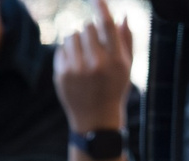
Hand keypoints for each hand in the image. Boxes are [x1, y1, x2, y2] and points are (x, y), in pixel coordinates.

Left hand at [54, 0, 132, 135]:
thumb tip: (123, 15)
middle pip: (87, 27)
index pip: (106, 25)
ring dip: (77, 40)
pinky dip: (67, 52)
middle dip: (90, 32)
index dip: (100, 6)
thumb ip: (126, 40)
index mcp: (115, 60)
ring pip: (72, 35)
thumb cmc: (114, 88)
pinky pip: (61, 48)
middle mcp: (96, 64)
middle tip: (94, 46)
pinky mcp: (62, 75)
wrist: (95, 120)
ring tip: (84, 55)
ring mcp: (77, 70)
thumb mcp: (127, 66)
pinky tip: (75, 66)